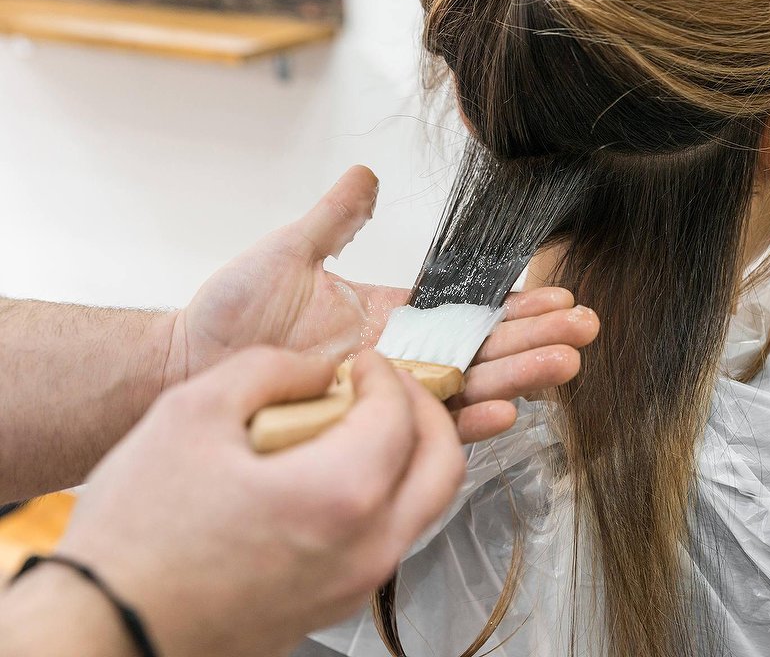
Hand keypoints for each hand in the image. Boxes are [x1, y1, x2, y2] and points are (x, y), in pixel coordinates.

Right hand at [55, 348, 463, 656]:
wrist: (105, 632)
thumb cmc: (137, 536)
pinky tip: (332, 475)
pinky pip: (388, 538)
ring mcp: (356, 585)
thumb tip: (317, 366)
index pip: (400, 414)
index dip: (386, 373)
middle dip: (426, 411)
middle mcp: (367, 548)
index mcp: (341, 494)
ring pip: (423, 506)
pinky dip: (383, 495)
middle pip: (443, 464)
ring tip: (360, 426)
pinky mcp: (336, 605)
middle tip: (388, 388)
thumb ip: (269, 369)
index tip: (363, 361)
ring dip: (408, 455)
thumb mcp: (192, 413)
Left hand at [172, 166, 597, 441]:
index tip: (558, 296)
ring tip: (566, 366)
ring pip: (467, 389)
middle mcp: (399, 360)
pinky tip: (504, 413)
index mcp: (392, 317)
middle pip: (482, 351)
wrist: (188, 366)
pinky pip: (426, 428)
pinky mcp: (366, 429)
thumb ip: (335, 219)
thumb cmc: (231, 312)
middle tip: (586, 331)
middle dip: (537, 341)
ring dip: (518, 379)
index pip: (467, 311)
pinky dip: (466, 422)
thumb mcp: (288, 251)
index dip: (514, 306)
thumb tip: (367, 175)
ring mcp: (386, 397)